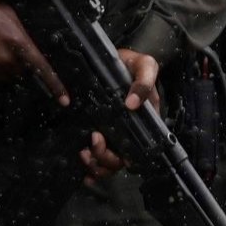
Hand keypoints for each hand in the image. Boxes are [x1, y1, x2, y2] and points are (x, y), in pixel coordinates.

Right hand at [0, 0, 65, 100]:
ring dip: (3, 65)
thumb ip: (20, 31)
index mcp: (16, 41)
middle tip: (6, 45)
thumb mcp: (6, 12)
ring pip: (5, 74)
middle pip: (21, 70)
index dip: (55, 85)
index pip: (41, 67)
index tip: (64, 99)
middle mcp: (5, 59)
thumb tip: (26, 40)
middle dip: (18, 61)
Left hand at [79, 51, 161, 179]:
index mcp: (144, 121)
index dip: (124, 155)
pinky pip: (96, 157)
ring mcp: (113, 134)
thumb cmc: (132, 63)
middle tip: (93, 142)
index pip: (139, 148)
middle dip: (105, 158)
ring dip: (96, 164)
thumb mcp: (144, 65)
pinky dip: (89, 167)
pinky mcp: (98, 131)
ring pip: (107, 162)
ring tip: (84, 153)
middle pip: (120, 159)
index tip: (109, 145)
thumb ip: (144, 82)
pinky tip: (82, 162)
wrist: (111, 58)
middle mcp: (129, 131)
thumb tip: (133, 104)